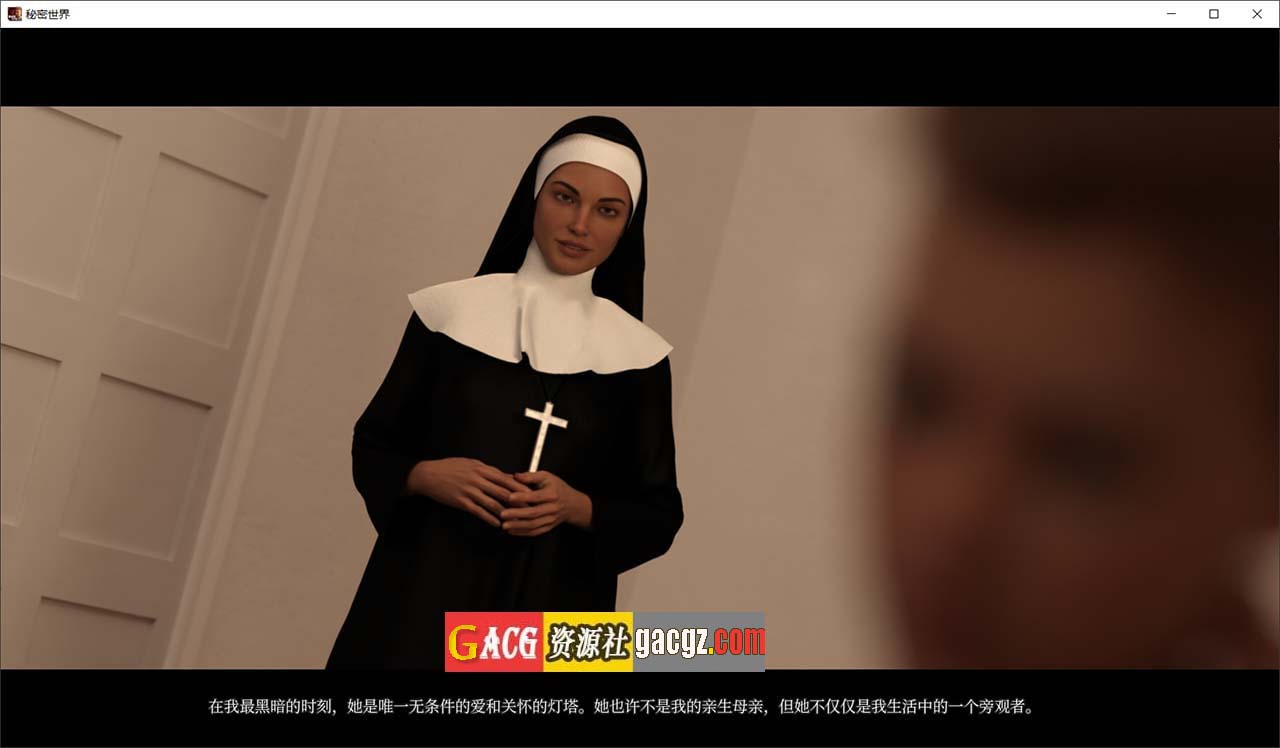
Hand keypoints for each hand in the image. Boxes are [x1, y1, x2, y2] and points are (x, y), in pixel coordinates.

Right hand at [408, 458, 524, 527]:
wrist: (429, 475)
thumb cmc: (450, 467)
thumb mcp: (471, 464)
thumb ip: (489, 471)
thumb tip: (506, 476)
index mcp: (482, 469)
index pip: (505, 478)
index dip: (519, 487)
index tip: (531, 493)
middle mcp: (477, 479)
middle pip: (503, 491)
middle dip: (518, 501)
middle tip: (530, 508)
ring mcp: (469, 491)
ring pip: (493, 503)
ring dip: (506, 512)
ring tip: (517, 519)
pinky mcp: (462, 502)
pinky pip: (479, 511)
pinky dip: (490, 518)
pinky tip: (497, 523)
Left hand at [500, 471, 592, 536]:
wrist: (572, 504)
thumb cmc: (557, 488)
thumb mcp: (547, 477)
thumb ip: (530, 476)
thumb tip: (515, 476)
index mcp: (552, 494)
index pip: (536, 496)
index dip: (523, 497)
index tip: (510, 497)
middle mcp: (552, 508)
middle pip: (533, 513)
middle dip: (517, 514)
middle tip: (503, 514)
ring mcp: (551, 519)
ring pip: (533, 525)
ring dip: (518, 526)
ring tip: (505, 525)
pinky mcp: (548, 527)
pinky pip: (535, 532)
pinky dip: (523, 533)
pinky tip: (512, 531)